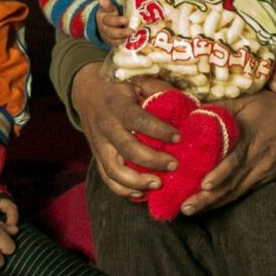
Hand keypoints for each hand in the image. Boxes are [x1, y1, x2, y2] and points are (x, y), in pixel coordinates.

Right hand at [69, 61, 179, 198]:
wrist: (86, 92)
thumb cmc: (119, 87)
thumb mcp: (137, 81)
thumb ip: (159, 91)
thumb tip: (188, 107)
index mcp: (117, 105)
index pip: (138, 120)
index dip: (158, 130)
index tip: (179, 137)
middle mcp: (105, 126)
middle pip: (127, 149)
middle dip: (152, 160)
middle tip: (174, 165)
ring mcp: (98, 144)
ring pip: (113, 170)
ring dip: (137, 182)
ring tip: (158, 184)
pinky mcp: (96, 156)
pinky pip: (106, 178)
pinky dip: (123, 190)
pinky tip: (141, 194)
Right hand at [96, 0, 133, 46]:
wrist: (103, 24)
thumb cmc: (109, 14)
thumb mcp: (107, 8)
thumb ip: (107, 4)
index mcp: (104, 19)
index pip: (109, 20)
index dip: (117, 21)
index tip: (125, 20)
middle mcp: (105, 29)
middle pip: (112, 32)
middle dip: (121, 33)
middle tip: (131, 31)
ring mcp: (109, 38)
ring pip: (114, 41)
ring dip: (123, 40)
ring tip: (132, 39)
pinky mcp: (113, 43)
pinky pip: (118, 46)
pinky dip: (124, 46)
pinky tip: (132, 45)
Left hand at [181, 91, 275, 215]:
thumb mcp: (249, 100)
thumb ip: (221, 106)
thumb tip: (192, 112)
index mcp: (251, 136)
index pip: (235, 157)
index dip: (220, 172)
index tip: (202, 184)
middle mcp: (255, 158)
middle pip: (230, 181)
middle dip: (207, 196)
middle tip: (185, 206)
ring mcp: (260, 172)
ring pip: (234, 190)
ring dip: (212, 202)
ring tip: (189, 210)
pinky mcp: (263, 179)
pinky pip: (241, 191)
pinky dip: (224, 199)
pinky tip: (207, 206)